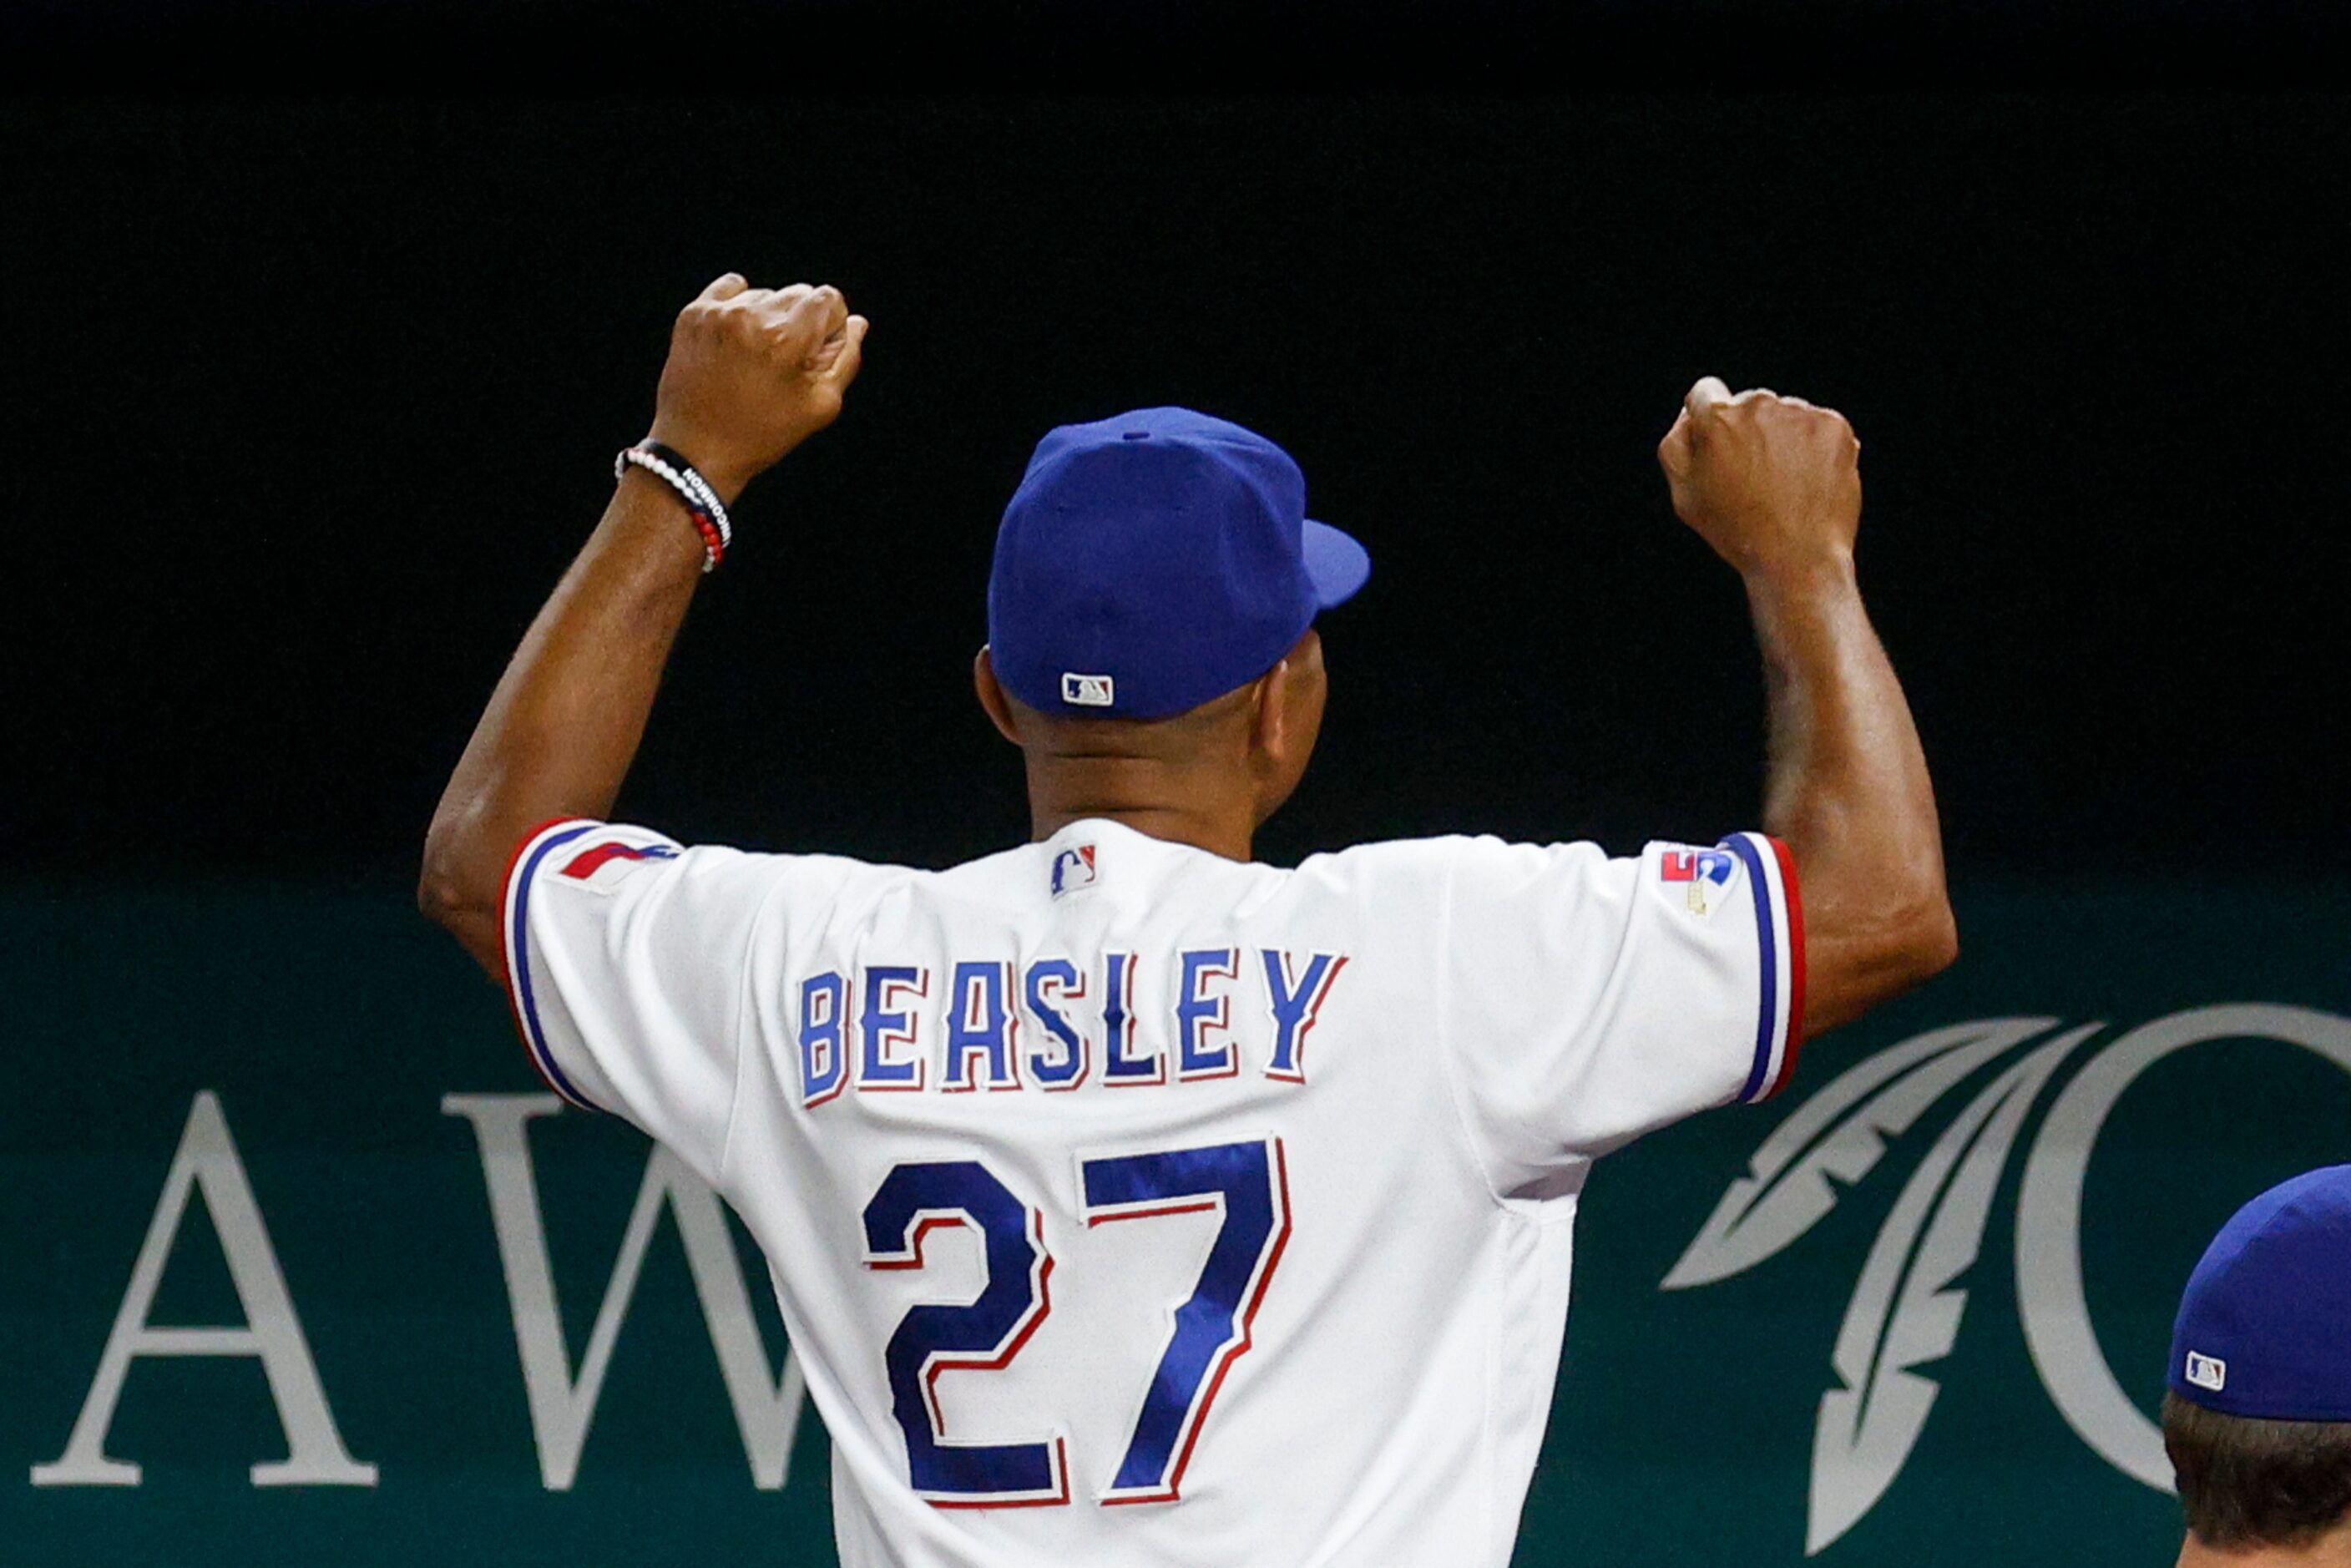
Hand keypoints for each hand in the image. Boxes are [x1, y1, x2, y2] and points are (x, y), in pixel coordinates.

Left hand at [645, 273, 869, 501]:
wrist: (696, 450)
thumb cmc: (762, 435)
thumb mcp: (820, 406)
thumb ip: (846, 359)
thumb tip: (856, 322)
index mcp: (787, 339)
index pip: (828, 298)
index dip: (831, 325)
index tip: (817, 351)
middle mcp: (751, 317)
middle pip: (798, 293)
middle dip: (801, 322)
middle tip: (784, 363)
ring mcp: (718, 313)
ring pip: (765, 294)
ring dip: (769, 318)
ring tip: (755, 359)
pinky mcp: (694, 314)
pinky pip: (731, 288)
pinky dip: (739, 306)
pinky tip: (737, 340)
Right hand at [1657, 377, 1861, 579]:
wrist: (1797, 557)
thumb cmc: (1736, 531)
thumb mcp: (1685, 496)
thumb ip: (1675, 445)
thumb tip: (1688, 415)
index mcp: (1716, 418)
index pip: (1705, 392)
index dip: (1708, 420)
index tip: (1720, 446)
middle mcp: (1759, 404)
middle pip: (1748, 404)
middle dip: (1748, 431)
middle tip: (1753, 478)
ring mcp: (1801, 414)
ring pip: (1785, 416)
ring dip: (1782, 439)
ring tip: (1784, 485)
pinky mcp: (1834, 426)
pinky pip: (1817, 427)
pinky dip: (1814, 449)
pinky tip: (1808, 482)